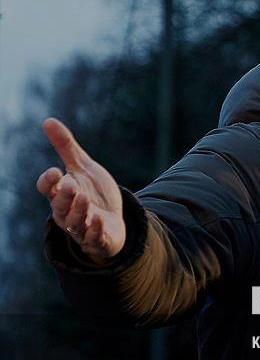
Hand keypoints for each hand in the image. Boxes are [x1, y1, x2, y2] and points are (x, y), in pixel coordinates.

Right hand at [36, 118, 125, 264]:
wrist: (113, 219)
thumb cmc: (93, 192)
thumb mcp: (82, 167)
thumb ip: (66, 147)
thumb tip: (48, 120)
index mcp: (61, 194)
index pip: (47, 189)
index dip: (48, 181)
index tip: (55, 171)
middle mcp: (67, 212)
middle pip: (59, 206)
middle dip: (64, 196)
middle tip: (70, 184)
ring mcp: (81, 227)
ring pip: (74, 222)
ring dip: (78, 211)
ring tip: (84, 198)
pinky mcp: (97, 239)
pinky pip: (92, 238)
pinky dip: (94, 230)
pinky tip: (98, 220)